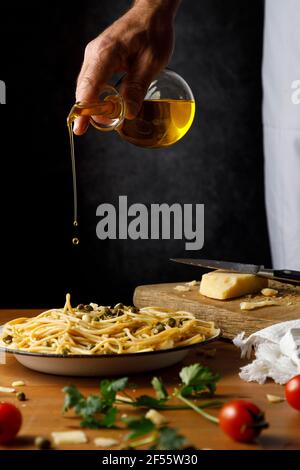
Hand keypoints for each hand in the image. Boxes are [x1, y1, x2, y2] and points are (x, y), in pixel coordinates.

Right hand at [74, 0, 179, 134]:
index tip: (81, 127)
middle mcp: (94, 54)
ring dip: (91, 105)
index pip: (89, 86)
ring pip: (85, 87)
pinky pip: (91, 82)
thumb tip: (128, 113)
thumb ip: (137, 87)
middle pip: (83, 89)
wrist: (152, 14)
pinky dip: (95, 97)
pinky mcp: (98, 59)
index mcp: (106, 53)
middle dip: (87, 112)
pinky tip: (103, 108)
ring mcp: (94, 56)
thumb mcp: (151, 63)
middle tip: (92, 129)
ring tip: (100, 122)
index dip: (85, 110)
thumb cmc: (153, 34)